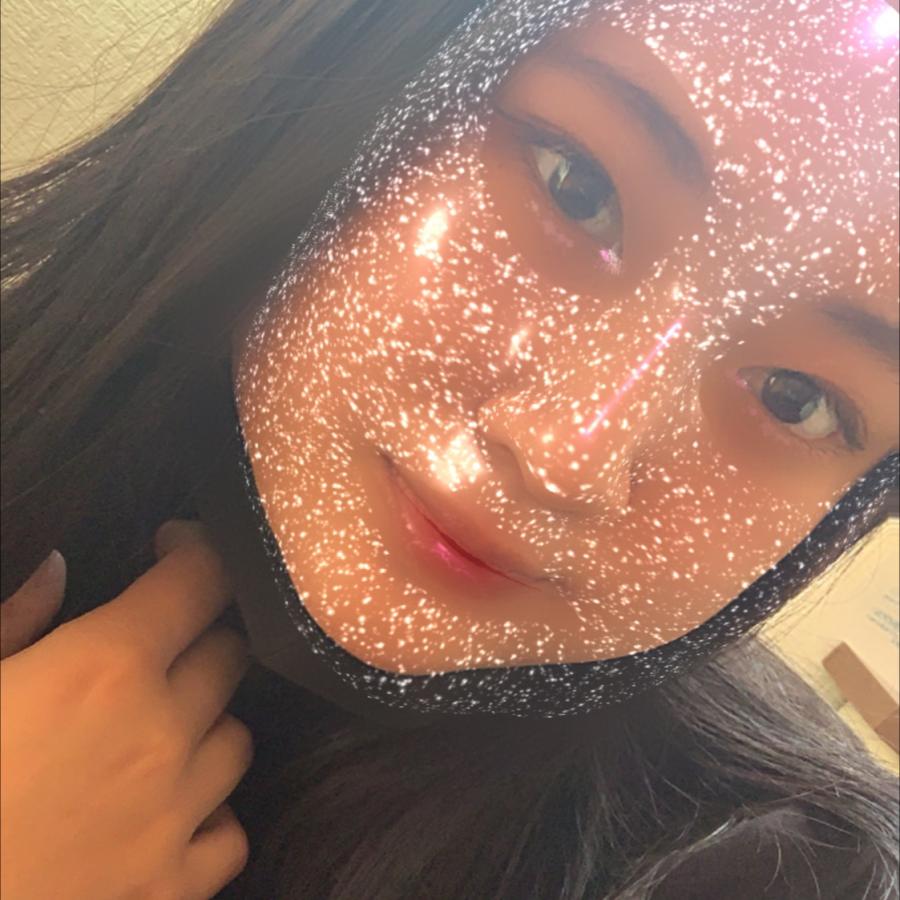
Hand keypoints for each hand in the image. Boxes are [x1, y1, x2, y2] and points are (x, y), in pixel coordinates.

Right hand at [0, 521, 253, 899]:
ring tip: (158, 729)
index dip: (196, 550)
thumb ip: (12, 619)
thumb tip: (56, 567)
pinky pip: (230, 834)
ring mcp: (173, 816)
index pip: (200, 580)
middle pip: (230, 653)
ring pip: (237, 739)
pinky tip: (171, 810)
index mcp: (102, 668)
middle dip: (202, 634)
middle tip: (160, 643)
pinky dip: (211, 815)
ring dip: (207, 724)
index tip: (174, 548)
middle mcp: (159, 733)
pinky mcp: (170, 889)